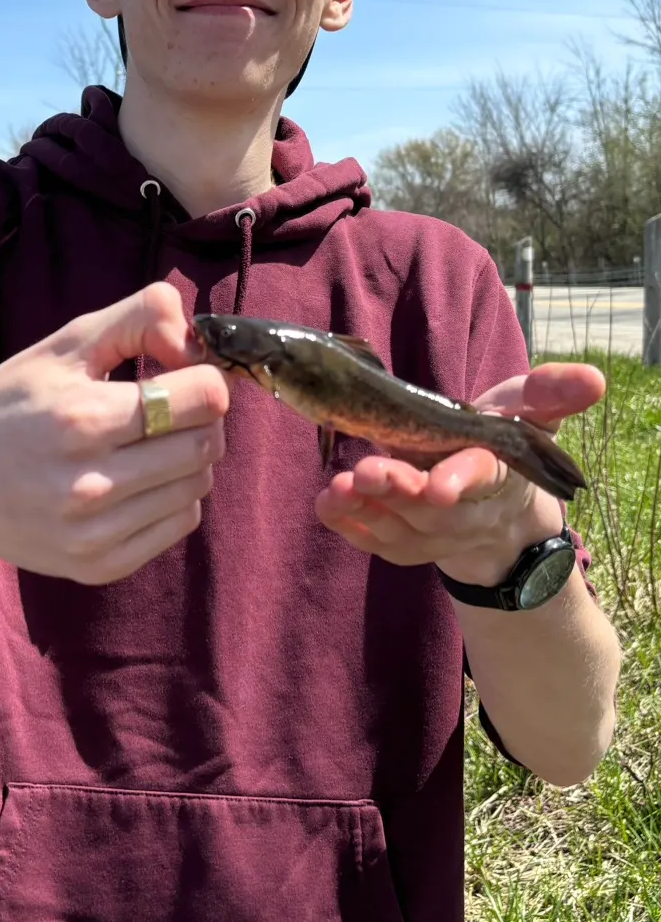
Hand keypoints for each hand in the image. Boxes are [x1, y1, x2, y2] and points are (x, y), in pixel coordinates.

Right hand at [0, 283, 229, 584]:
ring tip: (145, 443)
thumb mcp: (63, 345)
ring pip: (198, 485)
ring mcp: (96, 533)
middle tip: (171, 407)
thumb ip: (138, 317)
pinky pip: (181, 523)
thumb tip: (193, 334)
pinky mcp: (101, 565)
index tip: (181, 374)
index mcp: (83, 419)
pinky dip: (172, 497)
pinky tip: (134, 480)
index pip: (203, 399)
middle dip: (201, 418)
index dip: (203, 378)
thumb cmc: (10, 405)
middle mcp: (91, 483)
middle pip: (206, 444)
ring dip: (187, 458)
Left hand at [316, 362, 603, 584]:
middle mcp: (469, 510)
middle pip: (435, 511)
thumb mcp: (527, 412)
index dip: (460, 480)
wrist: (495, 502)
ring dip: (369, 511)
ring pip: (404, 530)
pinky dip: (353, 527)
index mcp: (497, 472)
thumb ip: (550, 393)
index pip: (482, 477)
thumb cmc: (501, 443)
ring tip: (338, 488)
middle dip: (401, 493)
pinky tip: (328, 504)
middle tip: (367, 473)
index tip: (439, 486)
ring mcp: (438, 533)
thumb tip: (593, 377)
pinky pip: (381, 543)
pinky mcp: (409, 544)